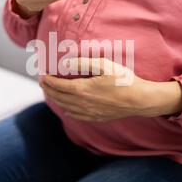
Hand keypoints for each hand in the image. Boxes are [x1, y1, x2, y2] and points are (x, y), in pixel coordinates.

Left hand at [40, 58, 181, 121]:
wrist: (139, 100)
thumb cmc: (123, 79)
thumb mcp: (103, 65)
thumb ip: (82, 63)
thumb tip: (64, 64)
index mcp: (82, 89)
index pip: (58, 85)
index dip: (48, 80)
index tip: (42, 75)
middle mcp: (82, 103)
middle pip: (58, 97)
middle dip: (48, 90)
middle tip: (43, 83)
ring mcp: (89, 112)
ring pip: (65, 107)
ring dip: (55, 99)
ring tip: (50, 93)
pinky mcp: (96, 118)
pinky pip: (76, 116)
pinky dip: (67, 111)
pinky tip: (66, 108)